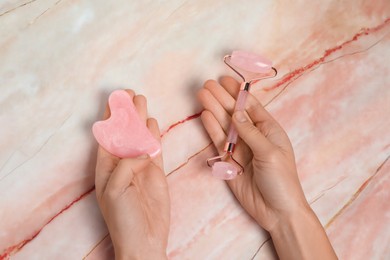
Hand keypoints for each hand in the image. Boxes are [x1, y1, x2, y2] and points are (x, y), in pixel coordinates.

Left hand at [95, 90, 169, 259]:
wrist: (144, 239)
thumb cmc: (122, 218)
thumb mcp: (115, 190)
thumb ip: (126, 165)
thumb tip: (142, 149)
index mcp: (105, 166)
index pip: (108, 135)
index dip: (111, 116)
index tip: (115, 98)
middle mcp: (122, 163)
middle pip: (125, 132)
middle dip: (127, 113)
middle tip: (130, 94)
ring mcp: (140, 167)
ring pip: (140, 137)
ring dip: (141, 120)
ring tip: (142, 101)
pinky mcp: (155, 172)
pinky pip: (154, 149)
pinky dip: (154, 136)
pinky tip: (153, 123)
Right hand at [198, 77, 336, 258]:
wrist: (277, 211)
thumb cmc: (282, 180)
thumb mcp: (269, 152)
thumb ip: (250, 132)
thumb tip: (235, 112)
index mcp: (269, 130)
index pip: (251, 107)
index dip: (238, 93)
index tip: (225, 80)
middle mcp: (253, 136)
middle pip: (234, 113)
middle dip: (221, 98)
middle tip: (207, 84)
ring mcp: (240, 148)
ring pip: (224, 125)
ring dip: (213, 110)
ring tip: (202, 95)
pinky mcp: (229, 162)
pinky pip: (219, 142)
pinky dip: (212, 129)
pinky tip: (205, 115)